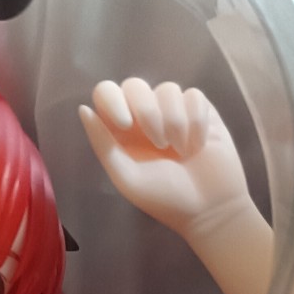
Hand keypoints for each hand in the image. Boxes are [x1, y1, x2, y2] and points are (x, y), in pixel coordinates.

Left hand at [79, 79, 253, 242]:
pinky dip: (196, 121)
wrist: (210, 208)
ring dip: (174, 121)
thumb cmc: (164, 198)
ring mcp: (173, 110)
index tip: (125, 124)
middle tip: (159, 144)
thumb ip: (102, 144)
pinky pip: (193, 95)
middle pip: (135, 85)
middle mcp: (144, 116)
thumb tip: (83, 109)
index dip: (112, 100)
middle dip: (147, 111)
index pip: (106, 93)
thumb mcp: (126, 177)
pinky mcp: (201, 110)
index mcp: (120, 131)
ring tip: (180, 151)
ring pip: (167, 88)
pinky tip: (198, 145)